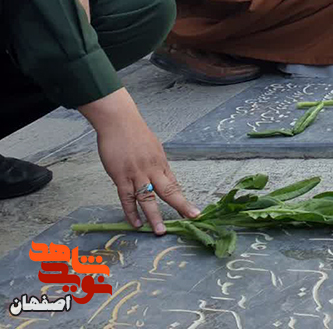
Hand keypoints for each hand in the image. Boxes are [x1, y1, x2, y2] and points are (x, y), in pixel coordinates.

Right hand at [78, 89, 199, 233]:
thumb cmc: (135, 133)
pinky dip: (131, 211)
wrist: (119, 121)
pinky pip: (126, 197)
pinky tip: (135, 223)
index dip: (182, 199)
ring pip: (147, 198)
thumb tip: (160, 176)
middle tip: (192, 218)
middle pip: (169, 191)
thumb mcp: (153, 148)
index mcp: (161, 163)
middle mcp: (152, 169)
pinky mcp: (121, 176)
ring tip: (159, 231)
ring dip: (154, 216)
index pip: (174, 185)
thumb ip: (156, 164)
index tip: (192, 211)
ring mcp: (137, 174)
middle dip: (181, 206)